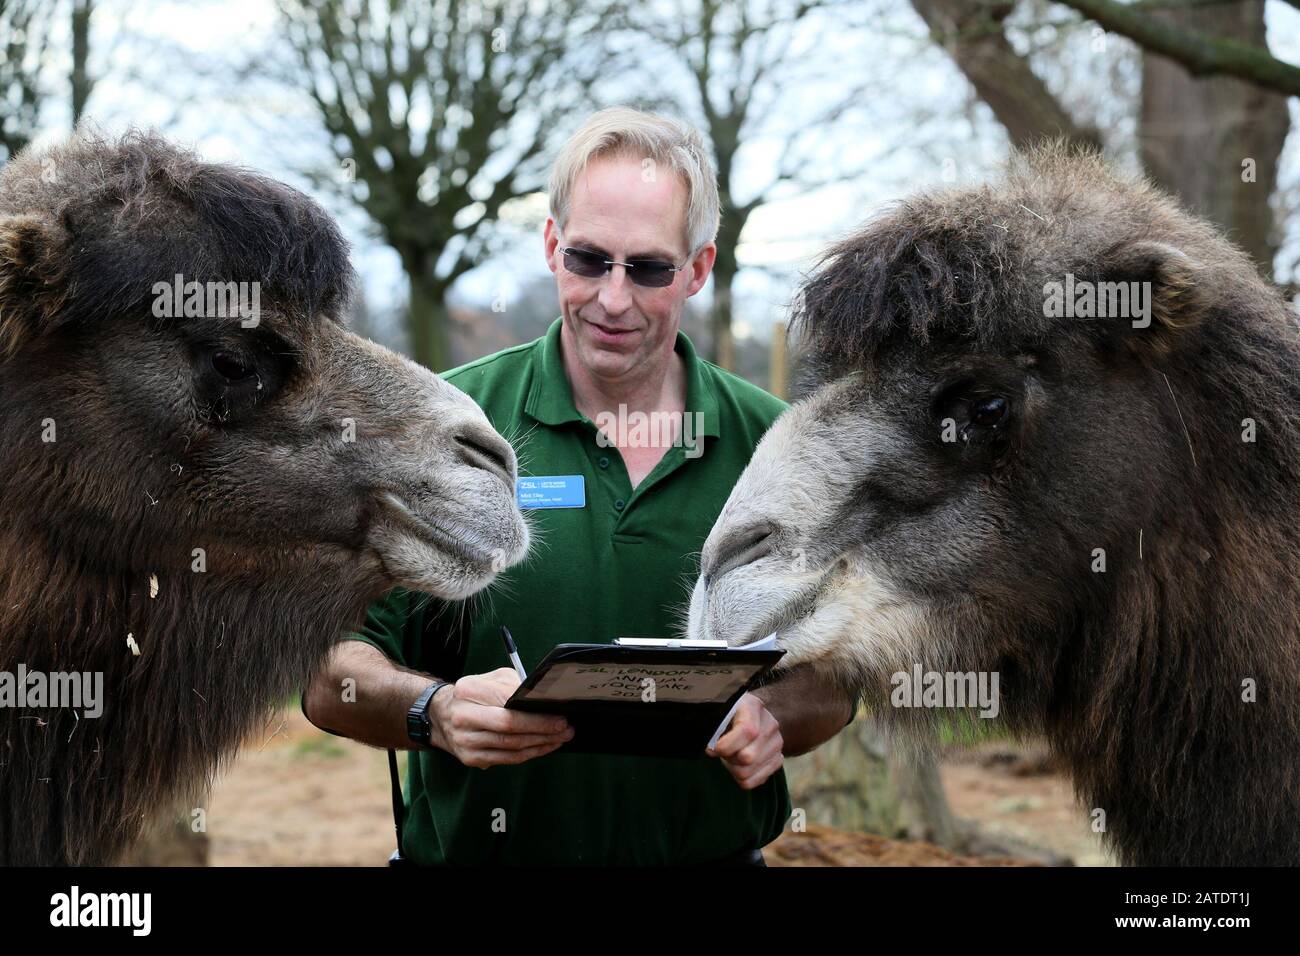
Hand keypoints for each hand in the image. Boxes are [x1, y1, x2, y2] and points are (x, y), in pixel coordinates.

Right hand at [428, 667, 572, 767]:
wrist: (441, 716)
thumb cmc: (475, 695)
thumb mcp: (491, 680)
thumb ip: (514, 685)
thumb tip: (544, 698)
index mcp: (468, 690)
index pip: (507, 702)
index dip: (534, 711)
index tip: (558, 713)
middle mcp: (462, 716)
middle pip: (509, 727)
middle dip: (541, 729)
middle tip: (565, 728)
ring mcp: (464, 741)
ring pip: (510, 747)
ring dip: (540, 744)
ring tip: (561, 738)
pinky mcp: (470, 759)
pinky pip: (506, 759)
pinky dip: (529, 754)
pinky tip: (544, 747)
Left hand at [707, 693, 783, 789]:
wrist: (749, 715)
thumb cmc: (728, 714)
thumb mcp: (719, 712)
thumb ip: (713, 728)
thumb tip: (711, 750)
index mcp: (753, 706)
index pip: (747, 731)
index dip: (727, 745)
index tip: (714, 748)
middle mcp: (770, 725)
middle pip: (747, 757)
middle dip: (727, 758)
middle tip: (721, 751)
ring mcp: (777, 743)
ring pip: (747, 772)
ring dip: (732, 768)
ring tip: (730, 756)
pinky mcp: (777, 760)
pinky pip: (753, 781)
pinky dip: (740, 777)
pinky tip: (738, 764)